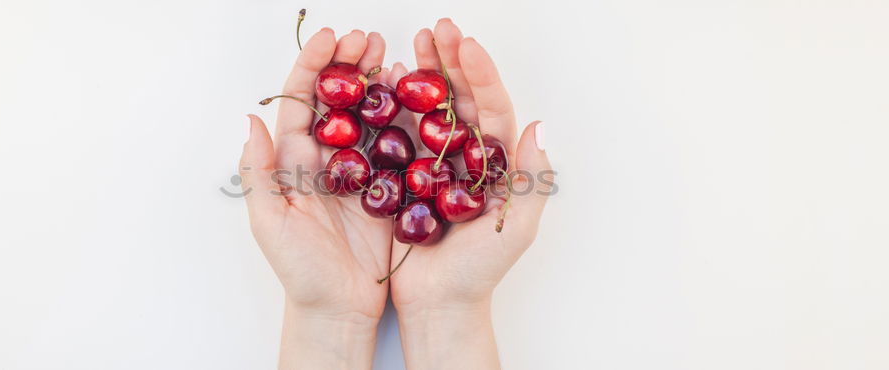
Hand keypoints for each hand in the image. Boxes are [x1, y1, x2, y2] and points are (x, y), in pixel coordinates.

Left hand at [239, 28, 391, 369]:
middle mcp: (326, 160)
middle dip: (349, 63)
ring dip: (377, 80)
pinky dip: (403, 115)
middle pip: (336, 99)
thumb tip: (252, 120)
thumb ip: (259, 172)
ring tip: (391, 52)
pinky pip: (395, 143)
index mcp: (294, 162)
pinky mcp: (387, 187)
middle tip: (368, 36)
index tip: (333, 38)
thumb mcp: (270, 223)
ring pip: (367, 113)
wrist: (338, 308)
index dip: (314, 66)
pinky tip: (413, 93)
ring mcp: (359, 171)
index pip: (302, 102)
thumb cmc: (300, 272)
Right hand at [385, 19, 553, 369]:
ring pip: (430, 109)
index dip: (480, 74)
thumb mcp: (516, 228)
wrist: (441, 302)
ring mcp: (436, 162)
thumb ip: (531, 179)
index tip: (466, 44)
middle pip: (460, 98)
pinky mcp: (406, 174)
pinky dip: (395, 105)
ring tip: (412, 43)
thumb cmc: (481, 271)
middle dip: (449, 60)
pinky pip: (401, 132)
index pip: (493, 107)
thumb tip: (539, 125)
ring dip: (422, 74)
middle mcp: (468, 156)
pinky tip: (387, 80)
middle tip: (437, 28)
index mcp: (497, 162)